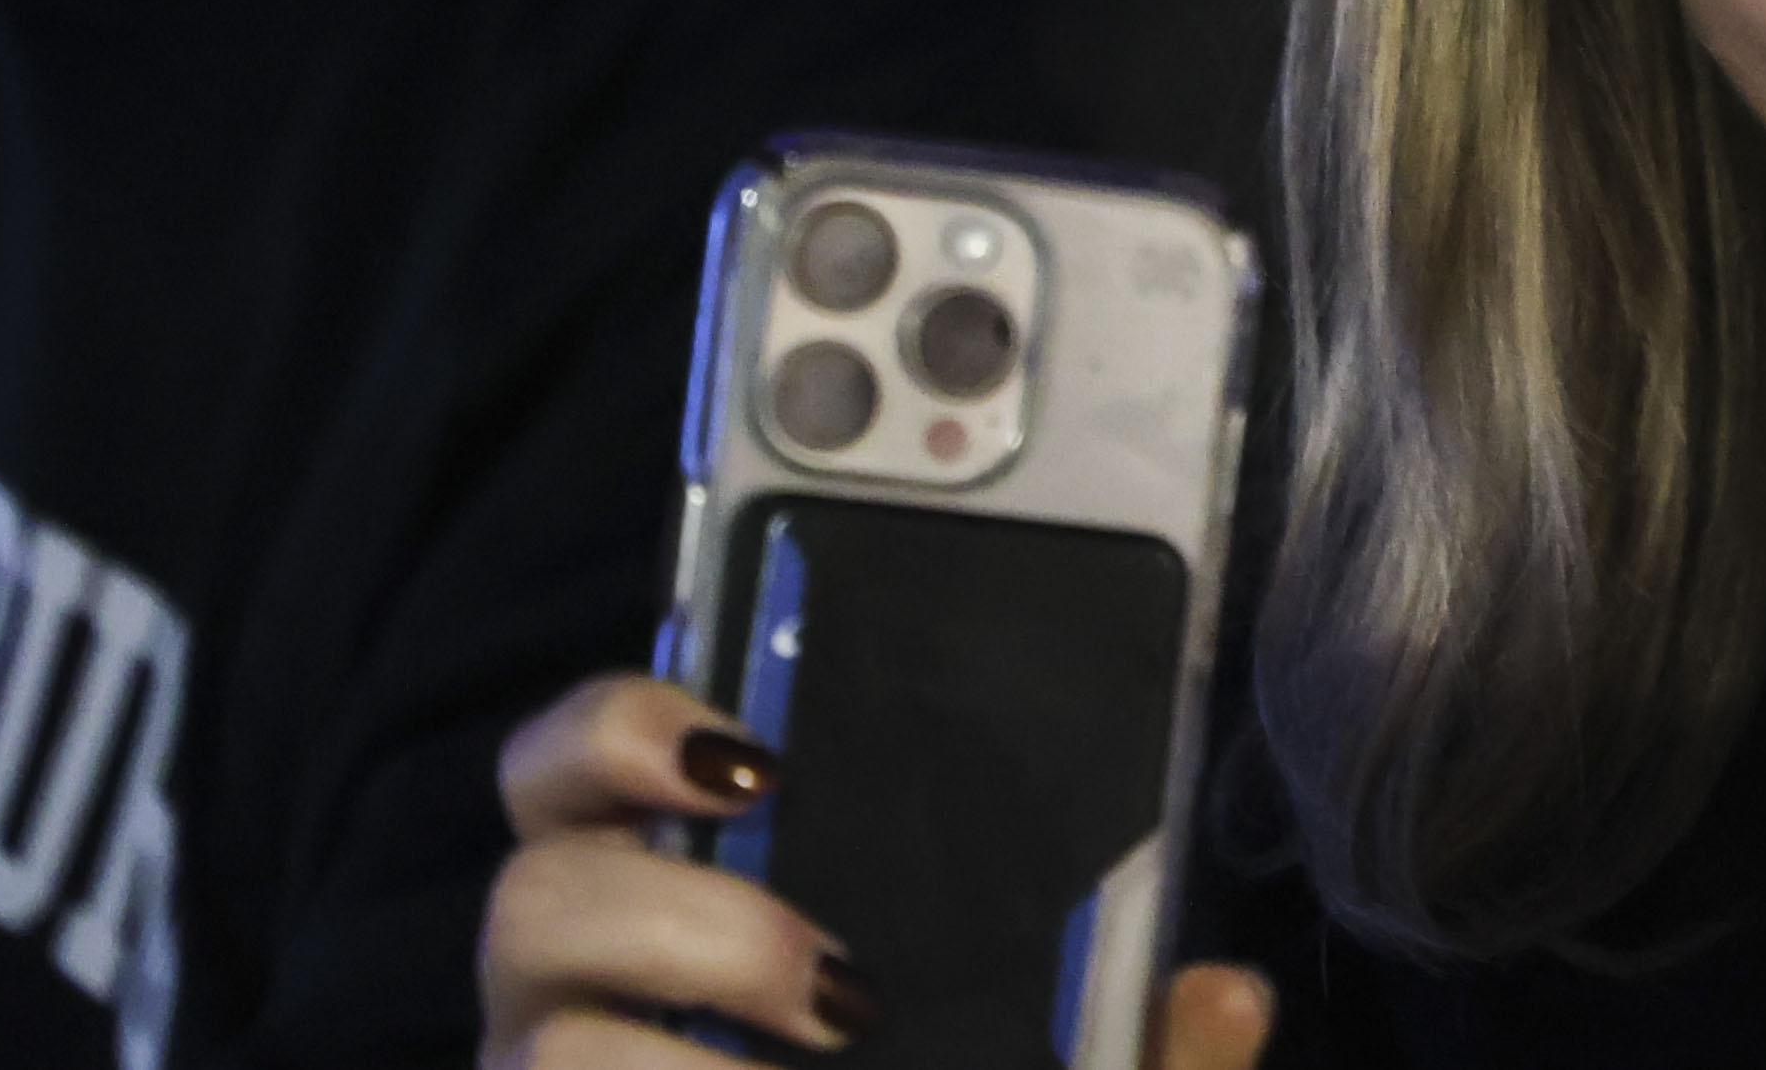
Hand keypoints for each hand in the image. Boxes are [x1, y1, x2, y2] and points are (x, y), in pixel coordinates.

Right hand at [479, 674, 1271, 1067]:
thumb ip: (1142, 1046)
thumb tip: (1229, 996)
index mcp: (675, 890)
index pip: (572, 763)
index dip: (623, 729)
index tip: (755, 764)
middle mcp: (579, 991)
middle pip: (536, 892)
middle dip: (686, 919)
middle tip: (837, 981)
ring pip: (536, 1051)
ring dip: (673, 1060)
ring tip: (832, 1053)